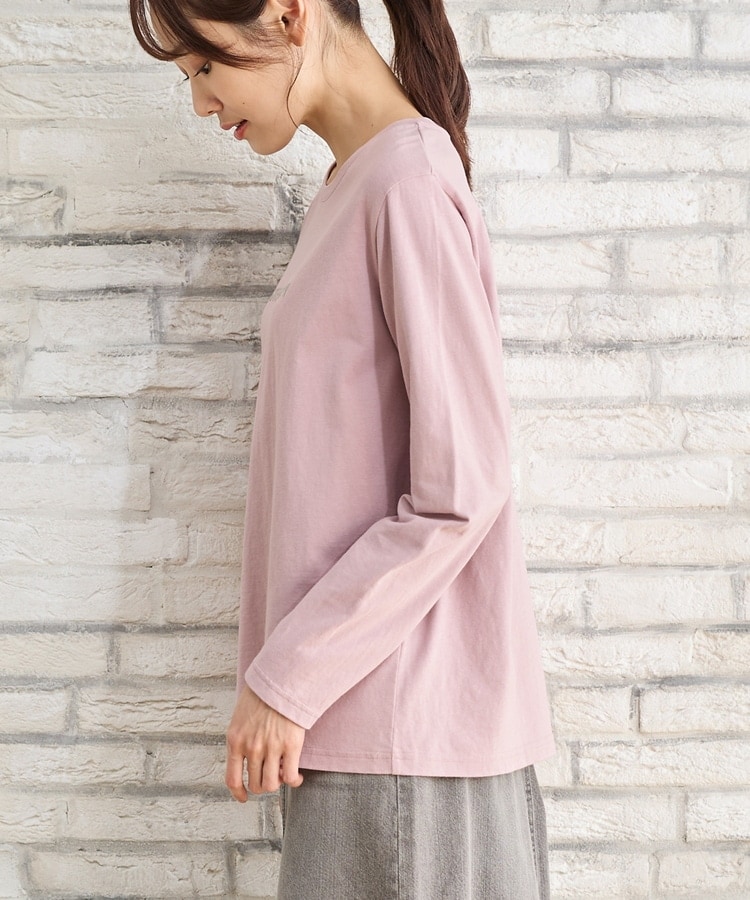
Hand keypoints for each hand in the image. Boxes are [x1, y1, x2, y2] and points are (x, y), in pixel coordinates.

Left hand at [225, 684, 305, 800]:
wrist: (281, 679)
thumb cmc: (262, 694)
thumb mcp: (241, 717)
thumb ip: (242, 738)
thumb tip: (248, 759)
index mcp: (235, 740)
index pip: (232, 779)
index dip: (238, 793)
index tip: (244, 798)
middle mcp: (251, 748)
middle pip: (256, 784)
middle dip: (263, 785)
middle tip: (271, 776)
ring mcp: (271, 748)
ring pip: (272, 784)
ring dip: (278, 783)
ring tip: (284, 774)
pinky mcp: (291, 745)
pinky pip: (291, 777)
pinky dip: (294, 781)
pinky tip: (297, 777)